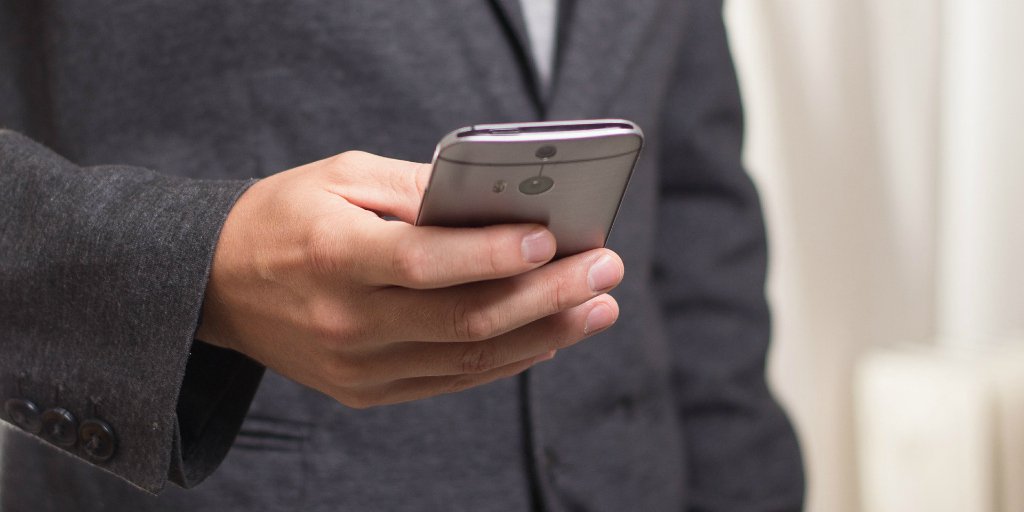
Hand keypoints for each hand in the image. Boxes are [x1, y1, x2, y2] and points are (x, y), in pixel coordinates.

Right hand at [196, 151, 622, 407]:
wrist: (217, 285)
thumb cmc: (284, 216)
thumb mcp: (340, 176)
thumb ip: (417, 190)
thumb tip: (496, 203)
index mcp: (332, 255)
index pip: (423, 262)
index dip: (492, 254)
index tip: (553, 239)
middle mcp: (346, 321)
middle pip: (463, 319)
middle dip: (547, 295)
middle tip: (605, 270)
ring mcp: (358, 367)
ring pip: (469, 359)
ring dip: (544, 333)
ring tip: (597, 307)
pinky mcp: (367, 390)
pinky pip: (452, 381)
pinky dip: (507, 359)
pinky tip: (549, 336)